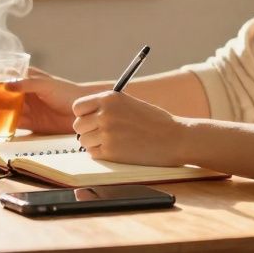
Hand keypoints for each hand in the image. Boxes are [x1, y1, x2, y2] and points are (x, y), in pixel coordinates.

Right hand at [5, 67, 93, 134]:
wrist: (84, 112)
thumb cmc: (67, 92)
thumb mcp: (46, 84)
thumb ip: (27, 84)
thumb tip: (6, 85)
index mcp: (26, 79)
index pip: (5, 77)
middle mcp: (24, 94)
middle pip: (3, 96)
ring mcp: (27, 109)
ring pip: (6, 111)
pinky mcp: (31, 124)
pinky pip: (14, 125)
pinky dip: (5, 127)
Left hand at [72, 91, 186, 166]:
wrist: (175, 138)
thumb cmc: (154, 122)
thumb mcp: (129, 104)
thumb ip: (107, 107)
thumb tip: (84, 116)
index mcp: (109, 98)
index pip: (78, 107)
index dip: (84, 115)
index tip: (92, 120)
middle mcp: (105, 113)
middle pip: (78, 126)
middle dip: (88, 131)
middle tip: (104, 134)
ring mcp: (107, 133)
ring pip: (84, 141)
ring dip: (94, 144)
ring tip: (114, 142)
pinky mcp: (111, 152)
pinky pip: (93, 154)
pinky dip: (102, 154)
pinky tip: (118, 150)